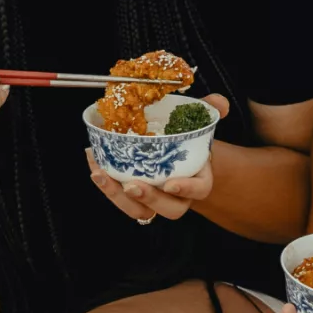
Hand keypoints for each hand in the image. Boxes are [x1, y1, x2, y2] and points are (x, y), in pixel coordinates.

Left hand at [85, 94, 227, 220]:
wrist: (172, 150)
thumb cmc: (186, 139)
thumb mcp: (198, 123)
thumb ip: (210, 110)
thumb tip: (219, 103)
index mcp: (198, 179)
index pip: (199, 190)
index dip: (186, 189)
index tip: (170, 183)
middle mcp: (178, 196)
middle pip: (168, 208)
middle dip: (148, 198)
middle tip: (130, 185)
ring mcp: (154, 199)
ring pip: (139, 210)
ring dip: (116, 196)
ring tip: (101, 175)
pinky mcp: (133, 197)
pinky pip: (119, 198)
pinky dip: (104, 182)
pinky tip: (93, 160)